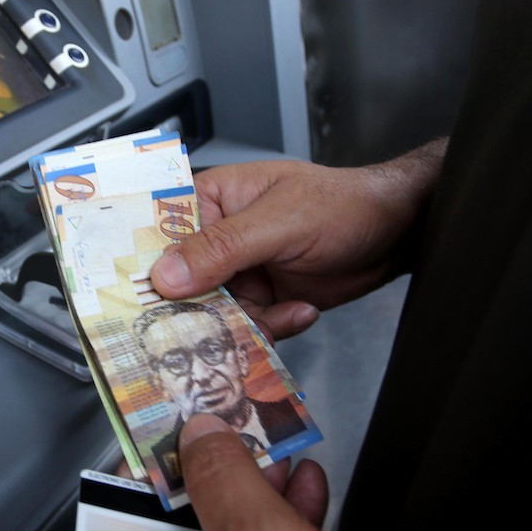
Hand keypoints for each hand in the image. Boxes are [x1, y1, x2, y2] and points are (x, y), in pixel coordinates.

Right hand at [152, 145, 443, 339]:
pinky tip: (302, 310)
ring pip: (212, 315)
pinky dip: (273, 328)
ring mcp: (239, 273)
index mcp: (210, 201)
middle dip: (196, 310)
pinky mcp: (263, 301)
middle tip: (209, 329)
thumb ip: (223, 248)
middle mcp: (216, 239)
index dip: (142, 265)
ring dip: (245, 324)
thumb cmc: (343, 205)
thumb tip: (165, 275)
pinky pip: (246, 328)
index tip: (132, 299)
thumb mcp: (280, 221)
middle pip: (179, 285)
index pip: (157, 233)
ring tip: (280, 314)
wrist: (399, 232)